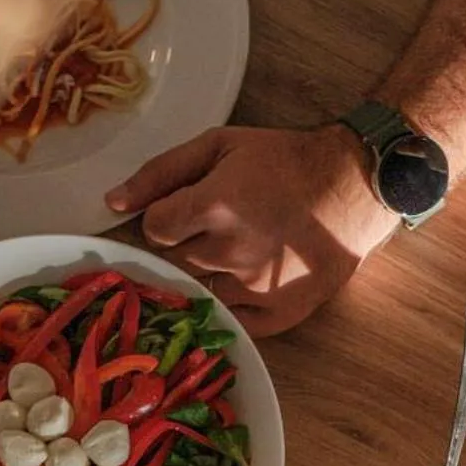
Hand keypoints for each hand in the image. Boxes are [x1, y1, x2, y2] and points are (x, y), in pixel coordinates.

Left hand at [106, 124, 397, 336]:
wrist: (353, 189)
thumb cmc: (285, 161)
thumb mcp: (221, 145)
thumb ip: (161, 172)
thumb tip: (112, 202)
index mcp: (213, 207)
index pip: (155, 229)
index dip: (168, 217)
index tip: (190, 209)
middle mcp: (229, 253)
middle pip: (177, 259)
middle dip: (189, 241)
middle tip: (222, 224)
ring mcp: (253, 289)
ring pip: (201, 288)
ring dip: (210, 271)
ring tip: (241, 247)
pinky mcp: (275, 316)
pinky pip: (230, 319)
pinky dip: (232, 302)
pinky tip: (249, 277)